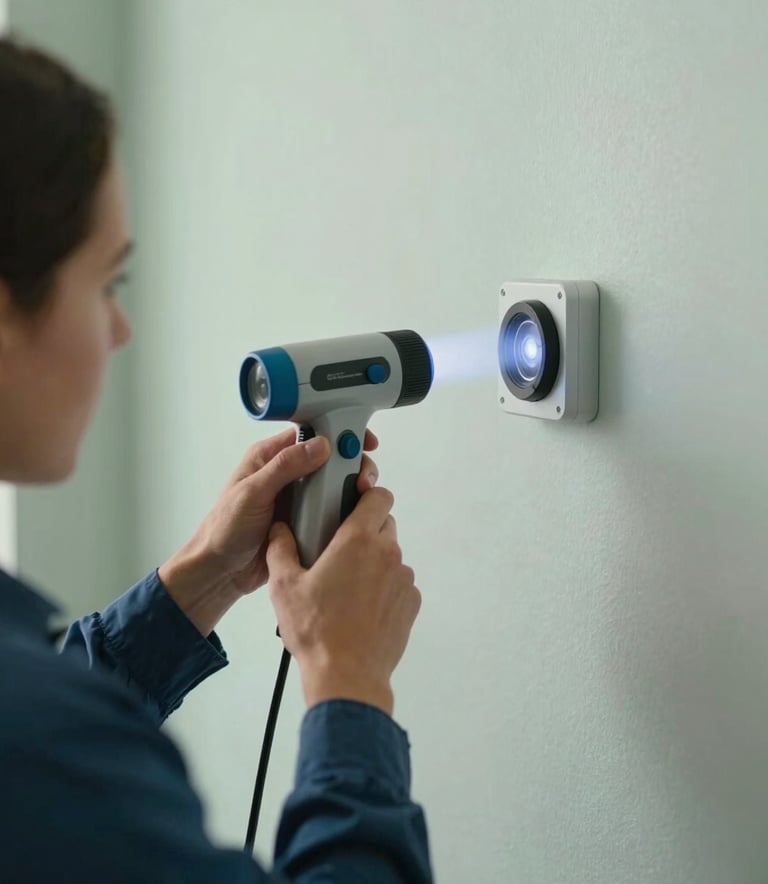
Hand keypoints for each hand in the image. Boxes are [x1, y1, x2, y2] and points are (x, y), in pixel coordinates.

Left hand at [159, 427, 379, 634]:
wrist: (221, 572)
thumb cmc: (224, 530)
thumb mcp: (252, 493)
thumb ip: (284, 467)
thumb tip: (320, 445)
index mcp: (270, 457)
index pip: (310, 432)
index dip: (338, 431)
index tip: (361, 439)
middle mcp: (288, 474)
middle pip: (330, 457)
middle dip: (352, 463)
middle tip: (363, 478)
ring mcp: (299, 497)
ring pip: (335, 483)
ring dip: (351, 487)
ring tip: (361, 496)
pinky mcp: (307, 519)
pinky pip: (333, 509)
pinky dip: (346, 510)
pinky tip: (355, 515)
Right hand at [266, 487, 421, 715]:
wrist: (347, 675)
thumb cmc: (316, 630)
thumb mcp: (284, 586)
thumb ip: (280, 548)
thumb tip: (279, 529)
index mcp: (357, 540)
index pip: (378, 496)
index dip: (367, 495)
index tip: (353, 502)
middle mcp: (387, 553)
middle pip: (384, 523)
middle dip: (365, 529)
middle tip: (340, 549)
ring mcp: (403, 579)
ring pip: (391, 554)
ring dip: (374, 561)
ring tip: (347, 585)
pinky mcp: (411, 602)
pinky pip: (399, 582)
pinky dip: (384, 587)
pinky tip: (361, 607)